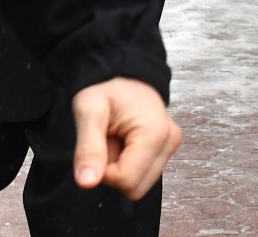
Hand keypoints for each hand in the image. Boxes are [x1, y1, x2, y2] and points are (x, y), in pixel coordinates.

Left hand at [70, 77, 180, 200]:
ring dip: (119, 167)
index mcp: (155, 132)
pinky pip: (143, 174)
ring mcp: (170, 145)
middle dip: (113, 171)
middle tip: (107, 139)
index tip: (99, 144)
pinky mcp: (167, 148)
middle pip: (135, 187)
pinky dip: (127, 163)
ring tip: (115, 138)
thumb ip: (88, 148)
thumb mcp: (89, 111)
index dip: (104, 171)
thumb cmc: (104, 86)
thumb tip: (87, 183)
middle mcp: (169, 141)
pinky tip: (123, 140)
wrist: (120, 71)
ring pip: (139, 184)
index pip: (127, 181)